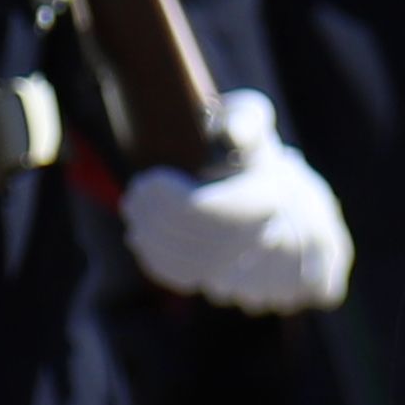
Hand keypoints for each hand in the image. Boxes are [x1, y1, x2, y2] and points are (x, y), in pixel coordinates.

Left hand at [125, 86, 358, 313]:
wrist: (271, 195)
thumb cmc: (247, 151)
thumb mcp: (251, 123)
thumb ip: (244, 121)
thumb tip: (233, 132)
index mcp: (271, 197)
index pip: (211, 211)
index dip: (171, 199)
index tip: (148, 179)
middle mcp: (268, 238)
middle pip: (198, 240)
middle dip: (158, 219)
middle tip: (133, 198)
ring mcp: (254, 267)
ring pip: (193, 264)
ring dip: (154, 239)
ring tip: (134, 212)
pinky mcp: (234, 284)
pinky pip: (191, 279)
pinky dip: (160, 261)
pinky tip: (141, 238)